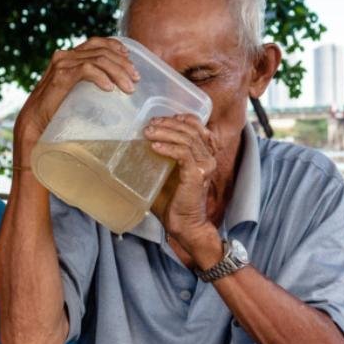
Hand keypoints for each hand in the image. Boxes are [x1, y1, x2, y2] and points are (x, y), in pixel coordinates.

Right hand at [14, 37, 138, 160]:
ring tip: (129, 88)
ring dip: (118, 72)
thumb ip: (89, 83)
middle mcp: (66, 56)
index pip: (97, 42)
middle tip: (136, 79)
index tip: (131, 58)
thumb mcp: (77, 92)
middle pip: (102, 50)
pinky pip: (87, 69)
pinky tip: (111, 89)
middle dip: (123, 63)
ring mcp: (62, 64)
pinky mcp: (61, 76)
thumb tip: (115, 87)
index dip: (116, 46)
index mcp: (70, 57)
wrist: (34, 123)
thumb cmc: (56, 111)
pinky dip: (102, 77)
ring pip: (99, 59)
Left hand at [144, 114, 222, 263]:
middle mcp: (207, 158)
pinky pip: (183, 153)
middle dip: (168, 124)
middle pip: (190, 129)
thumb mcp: (166, 174)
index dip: (180, 119)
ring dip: (165, 132)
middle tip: (149, 126)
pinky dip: (168, 147)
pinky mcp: (197, 174)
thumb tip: (135, 146)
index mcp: (203, 155)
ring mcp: (204, 166)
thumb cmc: (175, 202)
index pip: (197, 127)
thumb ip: (160, 158)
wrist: (184, 224)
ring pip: (187, 138)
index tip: (160, 120)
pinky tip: (154, 147)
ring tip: (148, 133)